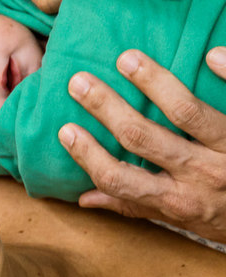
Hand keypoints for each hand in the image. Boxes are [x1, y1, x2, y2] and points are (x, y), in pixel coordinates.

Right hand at [59, 47, 225, 243]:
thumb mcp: (184, 222)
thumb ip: (137, 206)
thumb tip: (86, 199)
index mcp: (178, 200)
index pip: (121, 179)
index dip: (89, 155)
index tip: (66, 130)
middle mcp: (202, 176)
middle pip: (143, 137)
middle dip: (107, 108)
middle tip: (80, 82)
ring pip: (187, 112)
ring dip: (153, 82)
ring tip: (127, 59)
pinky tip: (211, 55)